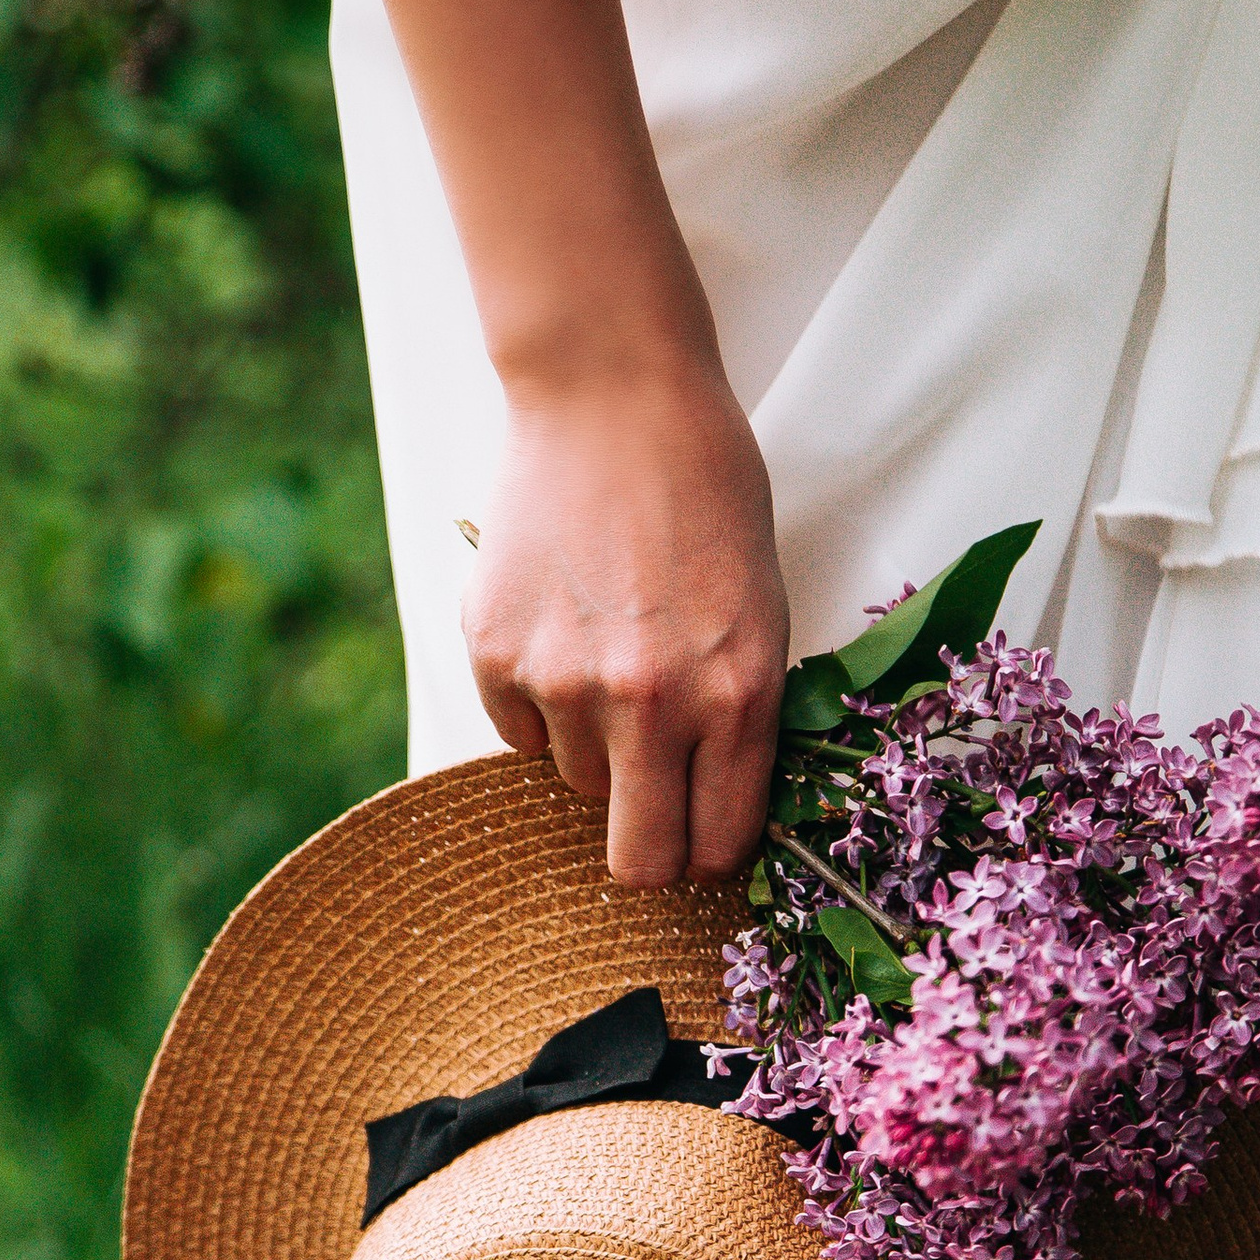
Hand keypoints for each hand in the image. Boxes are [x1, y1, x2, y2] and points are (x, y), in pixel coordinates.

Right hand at [463, 361, 789, 887]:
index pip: (717, 846)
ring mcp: (565, 683)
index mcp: (736, 696)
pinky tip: (560, 629)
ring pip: (578, 783)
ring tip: (609, 654)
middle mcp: (651, 703)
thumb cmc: (706, 496)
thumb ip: (740, 720)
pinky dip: (537, 704)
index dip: (709, 856)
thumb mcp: (763, 614)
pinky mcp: (495, 654)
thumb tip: (711, 816)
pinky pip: (517, 733)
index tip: (700, 840)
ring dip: (594, 745)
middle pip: (638, 861)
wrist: (612, 397)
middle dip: (648, 852)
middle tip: (650, 815)